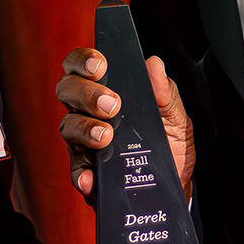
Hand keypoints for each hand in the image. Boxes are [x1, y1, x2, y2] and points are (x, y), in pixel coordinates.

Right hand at [56, 49, 194, 202]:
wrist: (175, 183)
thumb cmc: (170, 144)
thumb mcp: (175, 116)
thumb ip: (165, 92)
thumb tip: (154, 65)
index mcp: (106, 90)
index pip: (82, 66)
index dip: (83, 60)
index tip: (100, 65)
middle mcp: (88, 112)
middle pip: (67, 91)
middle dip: (86, 94)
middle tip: (111, 105)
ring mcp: (84, 141)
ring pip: (67, 127)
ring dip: (83, 129)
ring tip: (105, 137)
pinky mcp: (87, 172)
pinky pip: (75, 171)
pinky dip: (81, 173)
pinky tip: (92, 175)